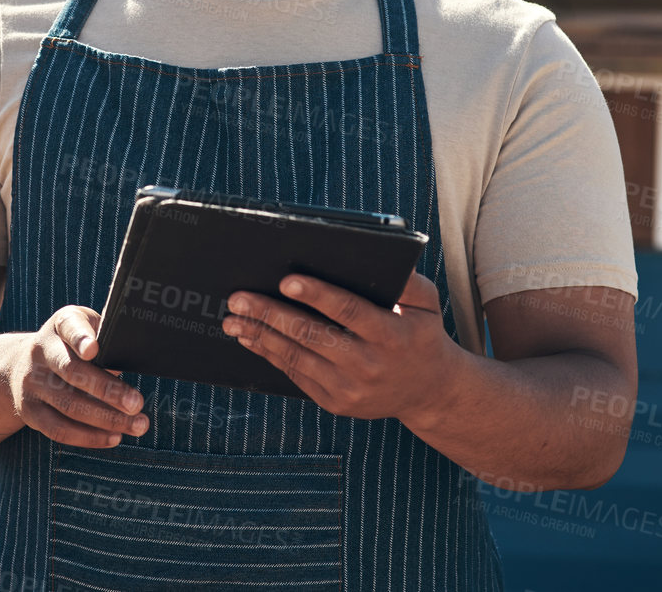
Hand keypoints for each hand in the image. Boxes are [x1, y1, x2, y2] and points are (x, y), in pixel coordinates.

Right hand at [8, 305, 148, 447]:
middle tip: (137, 404)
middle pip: (72, 372)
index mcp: (60, 325)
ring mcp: (31, 382)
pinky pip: (58, 430)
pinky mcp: (29, 411)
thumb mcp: (85, 328)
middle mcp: (41, 351)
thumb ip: (105, 337)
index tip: (94, 349)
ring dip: (106, 419)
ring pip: (68, 405)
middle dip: (107, 390)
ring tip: (137, 425)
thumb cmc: (71, 346)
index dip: (80, 337)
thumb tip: (138, 353)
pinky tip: (114, 437)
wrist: (21, 364)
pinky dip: (89, 437)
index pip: (69, 326)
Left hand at [223, 272, 453, 421]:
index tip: (286, 280)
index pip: (349, 312)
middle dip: (271, 314)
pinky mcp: (335, 403)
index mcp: (392, 337)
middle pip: (312, 336)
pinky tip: (251, 338)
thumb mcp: (427, 304)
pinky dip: (270, 354)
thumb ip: (408, 282)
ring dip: (260, 336)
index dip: (317, 295)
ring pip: (296, 358)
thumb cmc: (422, 335)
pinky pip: (296, 375)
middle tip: (238, 297)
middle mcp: (369, 366)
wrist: (429, 392)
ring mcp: (349, 389)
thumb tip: (377, 257)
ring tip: (233, 318)